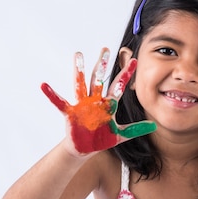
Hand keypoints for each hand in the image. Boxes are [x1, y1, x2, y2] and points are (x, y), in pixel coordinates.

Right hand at [41, 47, 156, 154]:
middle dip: (103, 65)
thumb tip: (153, 126)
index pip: (119, 86)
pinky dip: (51, 94)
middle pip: (100, 79)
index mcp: (107, 104)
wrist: (84, 149)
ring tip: (78, 55)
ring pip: (81, 84)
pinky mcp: (71, 113)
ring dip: (80, 70)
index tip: (133, 60)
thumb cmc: (100, 139)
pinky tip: (44, 85)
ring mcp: (82, 105)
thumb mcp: (119, 135)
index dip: (126, 74)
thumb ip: (135, 129)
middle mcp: (95, 101)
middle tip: (106, 49)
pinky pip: (60, 102)